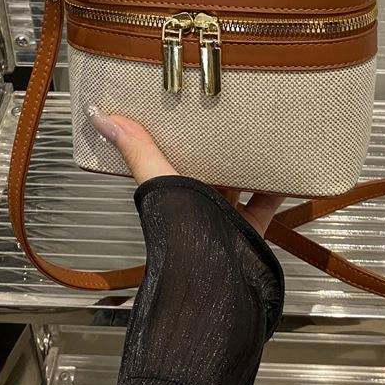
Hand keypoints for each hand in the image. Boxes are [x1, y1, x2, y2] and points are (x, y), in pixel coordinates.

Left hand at [88, 108, 283, 236]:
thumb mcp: (158, 176)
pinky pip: (266, 202)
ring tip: (257, 134)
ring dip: (246, 163)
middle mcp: (195, 204)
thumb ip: (136, 148)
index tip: (187, 113)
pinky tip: (284, 168)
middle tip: (229, 116)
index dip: (177, 137)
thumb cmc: (180, 227)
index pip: (171, 158)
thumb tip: (100, 116)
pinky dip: (276, 187)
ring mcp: (223, 217)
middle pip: (207, 169)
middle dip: (217, 147)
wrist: (213, 270)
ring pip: (237, 184)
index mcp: (172, 190)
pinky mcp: (249, 228)